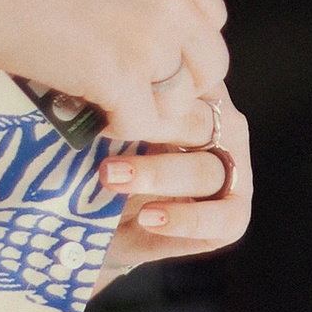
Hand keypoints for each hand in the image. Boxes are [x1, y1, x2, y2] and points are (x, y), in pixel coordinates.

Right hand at [0, 0, 228, 146]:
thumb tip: (139, 20)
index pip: (211, 22)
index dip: (185, 48)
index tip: (156, 62)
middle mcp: (173, 2)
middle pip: (208, 67)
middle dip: (177, 87)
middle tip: (138, 95)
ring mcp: (150, 41)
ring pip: (179, 103)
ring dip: (148, 112)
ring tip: (112, 109)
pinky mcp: (119, 79)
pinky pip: (142, 124)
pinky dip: (120, 129)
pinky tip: (94, 120)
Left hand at [98, 89, 253, 276]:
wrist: (99, 228)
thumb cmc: (100, 167)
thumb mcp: (98, 134)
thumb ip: (102, 114)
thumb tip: (78, 98)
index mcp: (195, 96)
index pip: (188, 84)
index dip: (150, 90)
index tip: (105, 97)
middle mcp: (221, 128)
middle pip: (197, 123)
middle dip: (150, 129)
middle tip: (104, 135)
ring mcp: (232, 172)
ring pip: (204, 170)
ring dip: (156, 174)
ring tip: (111, 177)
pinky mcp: (233, 215)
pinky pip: (224, 218)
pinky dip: (186, 219)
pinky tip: (148, 217)